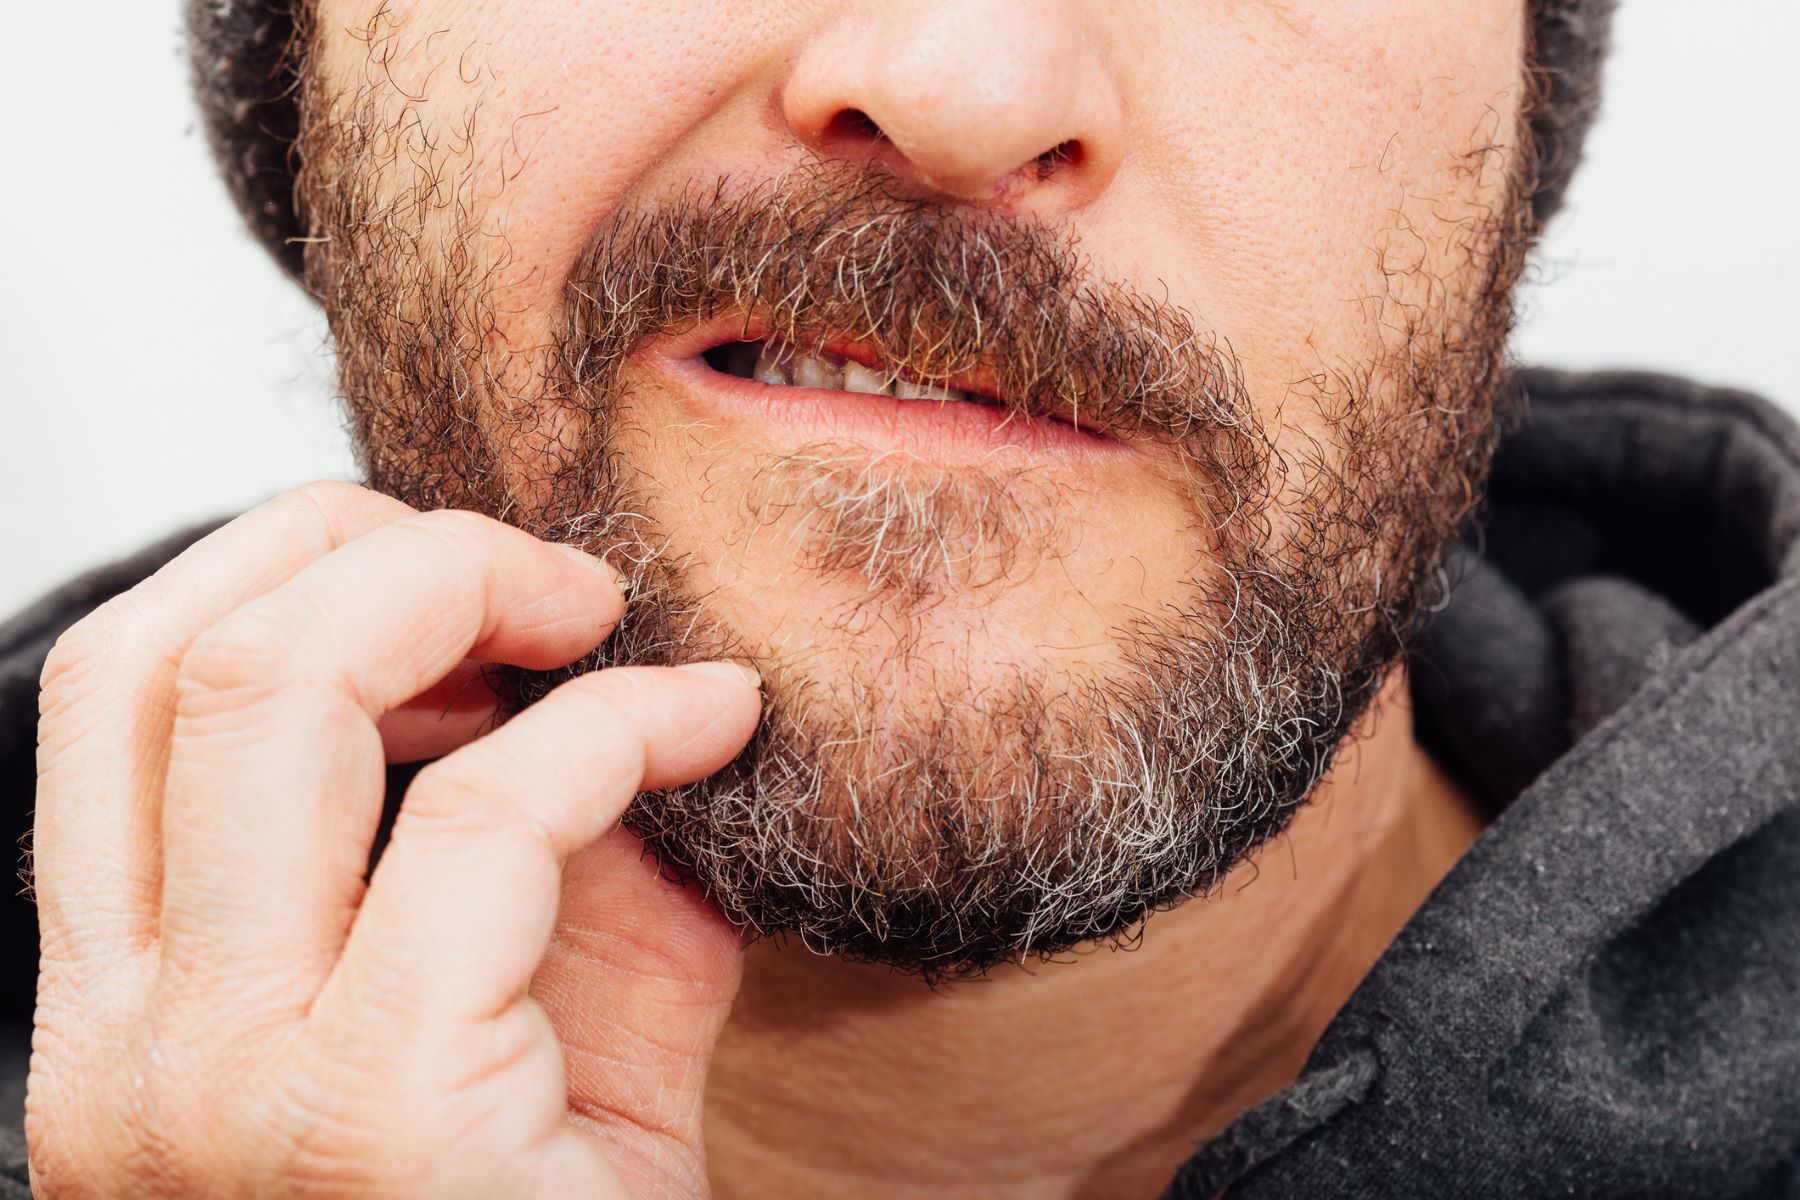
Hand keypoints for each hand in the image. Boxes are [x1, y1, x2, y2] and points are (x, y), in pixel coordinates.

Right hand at [25, 482, 761, 1197]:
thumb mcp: (527, 1005)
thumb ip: (533, 847)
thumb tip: (596, 670)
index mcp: (129, 1010)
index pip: (122, 687)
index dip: (298, 575)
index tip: (475, 596)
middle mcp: (126, 1050)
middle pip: (185, 656)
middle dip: (386, 547)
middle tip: (557, 582)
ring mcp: (221, 1091)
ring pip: (275, 692)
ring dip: (472, 593)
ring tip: (613, 625)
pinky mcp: (374, 1120)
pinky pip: (489, 817)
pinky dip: (620, 726)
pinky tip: (718, 726)